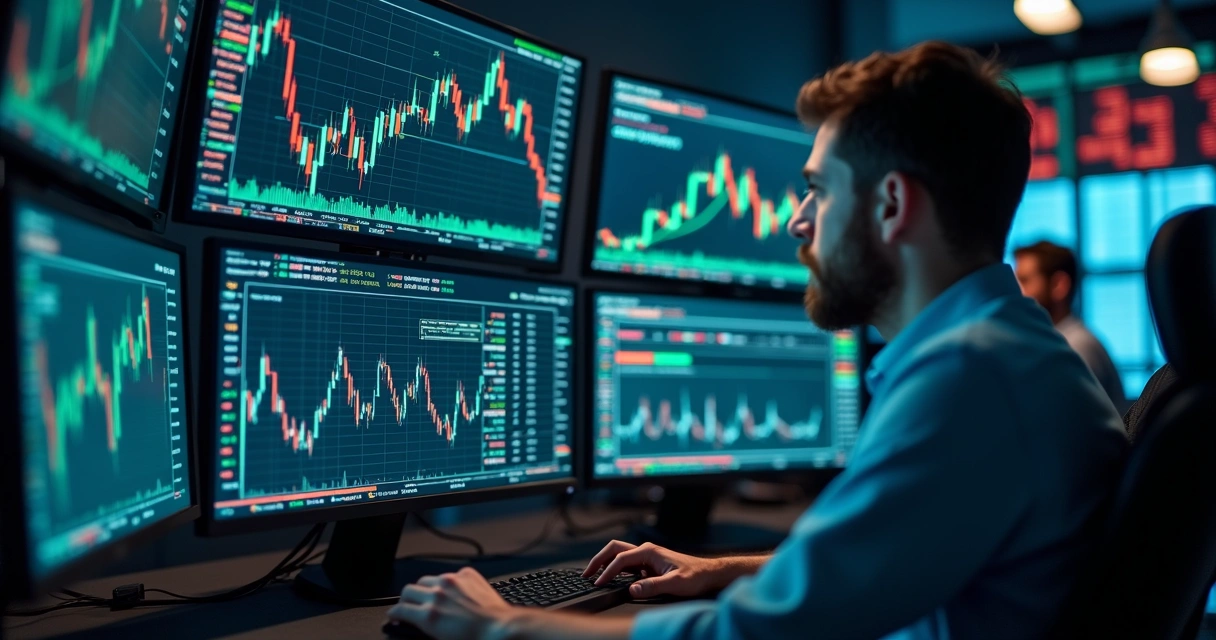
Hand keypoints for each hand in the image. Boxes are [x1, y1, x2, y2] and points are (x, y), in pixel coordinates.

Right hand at [388, 567, 513, 639]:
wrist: (500, 628)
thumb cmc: (475, 639)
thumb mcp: (441, 639)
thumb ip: (422, 629)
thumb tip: (412, 625)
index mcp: (428, 615)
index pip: (399, 609)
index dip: (394, 614)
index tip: (395, 616)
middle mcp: (437, 595)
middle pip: (408, 590)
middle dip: (406, 600)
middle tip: (409, 606)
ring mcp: (452, 582)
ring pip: (427, 579)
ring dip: (425, 589)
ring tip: (431, 598)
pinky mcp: (466, 575)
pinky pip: (449, 574)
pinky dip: (448, 583)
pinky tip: (453, 592)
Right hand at [583, 541, 728, 598]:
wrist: (708, 574)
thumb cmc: (695, 576)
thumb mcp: (675, 583)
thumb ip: (653, 586)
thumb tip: (632, 589)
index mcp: (649, 551)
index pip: (620, 559)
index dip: (607, 572)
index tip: (598, 583)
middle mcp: (646, 550)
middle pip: (614, 549)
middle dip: (598, 560)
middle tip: (586, 574)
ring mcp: (647, 556)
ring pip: (619, 554)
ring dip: (605, 562)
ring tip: (593, 575)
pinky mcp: (648, 564)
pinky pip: (626, 563)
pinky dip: (614, 568)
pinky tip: (611, 578)